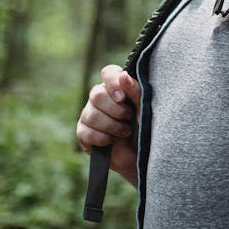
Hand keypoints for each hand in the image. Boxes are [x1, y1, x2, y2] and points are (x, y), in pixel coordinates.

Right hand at [76, 64, 140, 185]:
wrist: (142, 155)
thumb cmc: (145, 127)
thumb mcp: (144, 108)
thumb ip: (135, 91)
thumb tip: (123, 76)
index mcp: (117, 87)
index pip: (108, 73)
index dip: (113, 84)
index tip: (123, 99)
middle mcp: (100, 98)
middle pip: (96, 94)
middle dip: (115, 110)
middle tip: (128, 118)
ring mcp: (89, 114)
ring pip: (90, 114)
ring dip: (111, 126)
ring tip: (125, 131)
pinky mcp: (83, 132)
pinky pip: (85, 132)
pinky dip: (102, 138)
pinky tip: (112, 141)